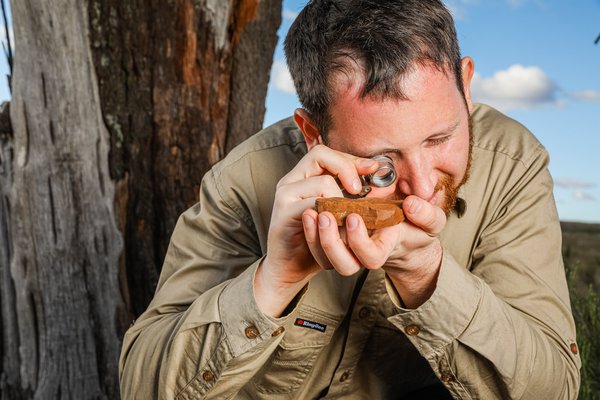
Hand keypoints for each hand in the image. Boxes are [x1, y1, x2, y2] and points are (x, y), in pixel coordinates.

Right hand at [254, 145, 378, 316]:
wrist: (289, 267)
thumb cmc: (315, 239)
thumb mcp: (335, 212)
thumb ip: (347, 194)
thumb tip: (376, 179)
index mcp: (301, 176)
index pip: (324, 151)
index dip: (349, 158)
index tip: (372, 168)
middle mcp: (290, 181)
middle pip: (321, 156)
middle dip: (348, 171)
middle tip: (361, 192)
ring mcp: (284, 195)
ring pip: (323, 183)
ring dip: (344, 200)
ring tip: (350, 217)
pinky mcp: (283, 214)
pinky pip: (314, 206)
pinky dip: (333, 216)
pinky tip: (340, 227)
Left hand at [304, 194, 445, 308]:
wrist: (406, 235)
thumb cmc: (418, 227)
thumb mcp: (431, 221)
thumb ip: (427, 214)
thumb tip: (411, 204)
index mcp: (387, 249)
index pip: (371, 257)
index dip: (360, 242)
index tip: (354, 217)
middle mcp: (365, 255)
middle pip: (344, 264)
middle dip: (332, 242)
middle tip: (325, 216)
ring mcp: (350, 251)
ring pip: (328, 258)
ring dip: (316, 237)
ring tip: (312, 212)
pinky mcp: (338, 243)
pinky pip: (319, 247)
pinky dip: (311, 232)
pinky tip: (308, 211)